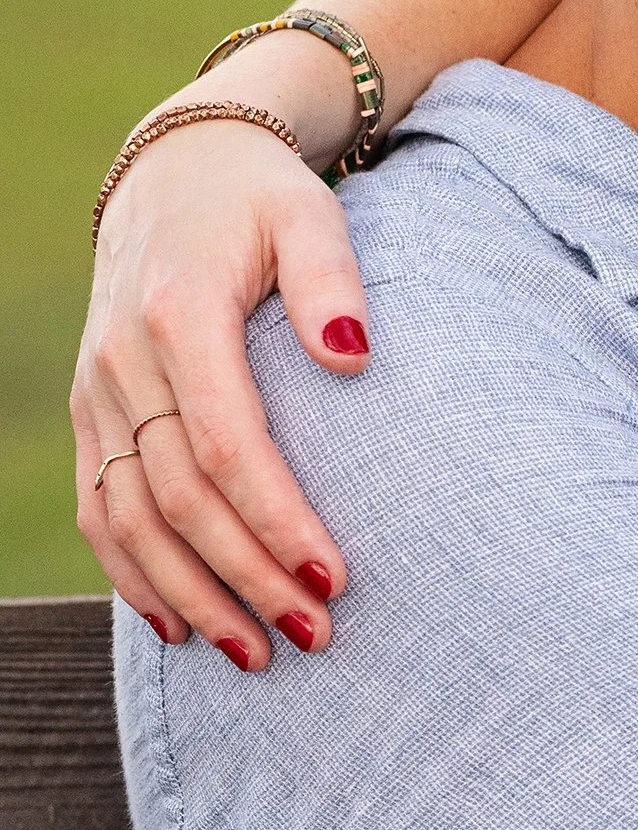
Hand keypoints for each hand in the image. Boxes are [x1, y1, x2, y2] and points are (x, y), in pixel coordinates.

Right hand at [74, 112, 370, 665]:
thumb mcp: (310, 215)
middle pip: (179, 497)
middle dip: (245, 578)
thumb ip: (332, 282)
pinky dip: (131, 575)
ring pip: (128, 518)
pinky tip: (179, 628)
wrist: (176, 172)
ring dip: (190, 596)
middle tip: (312, 637)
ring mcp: (98, 391)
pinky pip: (99, 506)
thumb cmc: (262, 201)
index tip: (333, 579)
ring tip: (257, 658)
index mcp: (180, 313)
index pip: (226, 443)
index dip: (275, 520)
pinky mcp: (91, 413)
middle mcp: (124, 359)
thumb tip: (354, 357)